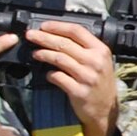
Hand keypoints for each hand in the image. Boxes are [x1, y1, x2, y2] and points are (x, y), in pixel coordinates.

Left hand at [24, 21, 119, 135]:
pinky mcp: (79, 91)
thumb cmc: (100, 83)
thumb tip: (58, 36)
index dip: (58, 26)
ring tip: (35, 53)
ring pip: (59, 59)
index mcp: (101, 50)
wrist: (106, 109)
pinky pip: (59, 78)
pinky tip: (47, 74)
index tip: (43, 26)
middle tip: (31, 35)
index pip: (77, 31)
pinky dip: (50, 74)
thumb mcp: (100, 61)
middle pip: (65, 43)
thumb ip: (84, 48)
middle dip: (44, 37)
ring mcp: (87, 76)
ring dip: (43, 54)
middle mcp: (95, 61)